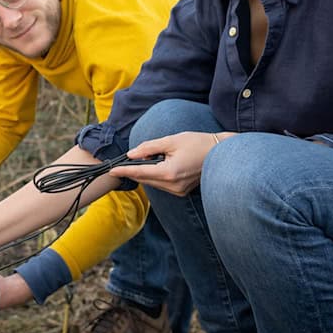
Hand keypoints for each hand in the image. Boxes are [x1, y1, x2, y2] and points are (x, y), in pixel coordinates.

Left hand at [109, 131, 224, 195]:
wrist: (220, 153)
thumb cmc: (198, 143)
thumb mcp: (171, 140)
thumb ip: (149, 147)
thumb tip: (132, 154)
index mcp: (169, 173)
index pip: (140, 172)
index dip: (124, 170)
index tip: (111, 170)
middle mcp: (173, 186)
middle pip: (145, 179)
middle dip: (135, 169)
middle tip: (129, 158)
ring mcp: (178, 190)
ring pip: (153, 182)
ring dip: (147, 172)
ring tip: (152, 157)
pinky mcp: (182, 191)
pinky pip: (162, 184)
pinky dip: (156, 176)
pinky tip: (160, 165)